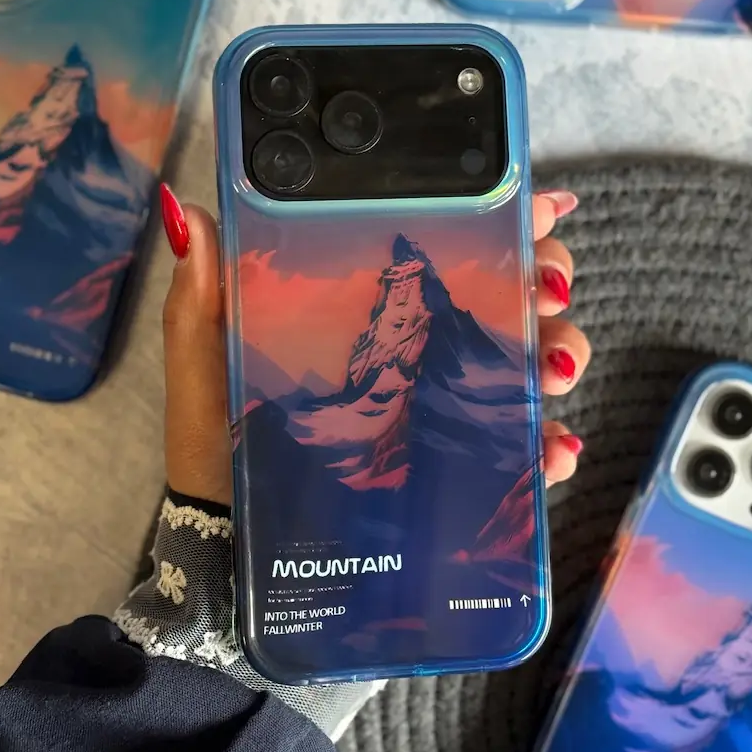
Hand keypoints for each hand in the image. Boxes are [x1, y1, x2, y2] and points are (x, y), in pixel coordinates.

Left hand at [158, 185, 589, 502]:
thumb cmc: (219, 448)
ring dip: (562, 352)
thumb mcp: (205, 368)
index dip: (501, 215)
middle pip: (508, 292)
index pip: (444, 246)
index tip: (541, 201)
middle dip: (546, 277)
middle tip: (546, 289)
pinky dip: (550, 447)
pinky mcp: (459, 473)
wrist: (233, 550)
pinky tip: (554, 450)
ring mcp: (445, 410)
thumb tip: (189, 215)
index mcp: (369, 312)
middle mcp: (419, 351)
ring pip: (532, 363)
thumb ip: (200, 300)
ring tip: (553, 368)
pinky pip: (521, 453)